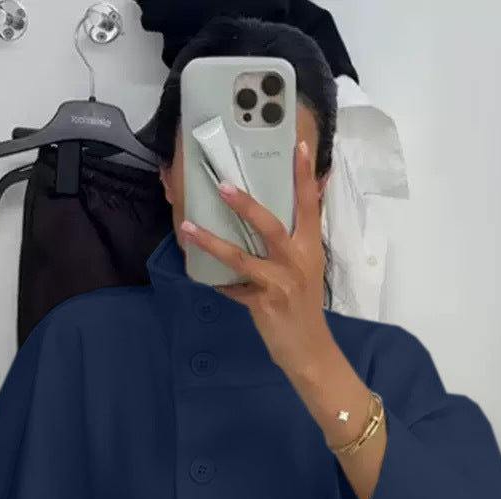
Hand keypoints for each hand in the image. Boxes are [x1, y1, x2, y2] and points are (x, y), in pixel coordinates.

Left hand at [179, 139, 328, 375]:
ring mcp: (279, 283)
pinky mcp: (262, 303)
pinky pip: (232, 288)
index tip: (297, 147)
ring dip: (212, 242)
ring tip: (189, 228)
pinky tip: (198, 272)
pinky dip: (217, 281)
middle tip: (221, 185)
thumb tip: (306, 205)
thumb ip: (301, 237)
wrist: (309, 349)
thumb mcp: (310, 268)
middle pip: (271, 225)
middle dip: (245, 205)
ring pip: (242, 257)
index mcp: (310, 248)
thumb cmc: (305, 306)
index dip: (304, 176)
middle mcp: (297, 261)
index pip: (311, 205)